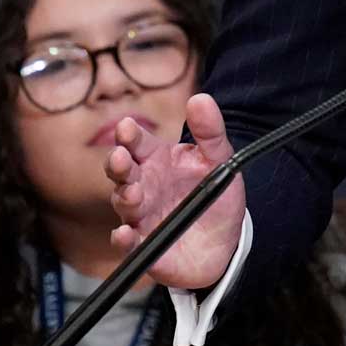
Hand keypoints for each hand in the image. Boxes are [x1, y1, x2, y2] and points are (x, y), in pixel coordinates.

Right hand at [105, 92, 245, 290]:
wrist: (226, 242)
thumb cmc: (216, 196)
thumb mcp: (220, 161)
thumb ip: (211, 132)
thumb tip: (200, 99)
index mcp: (158, 160)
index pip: (139, 143)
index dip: (130, 134)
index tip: (127, 127)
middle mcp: (144, 186)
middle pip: (122, 171)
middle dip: (118, 163)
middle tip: (121, 158)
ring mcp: (141, 216)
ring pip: (123, 203)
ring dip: (125, 197)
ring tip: (134, 193)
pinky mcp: (145, 246)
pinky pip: (128, 243)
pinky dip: (123, 239)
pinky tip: (124, 233)